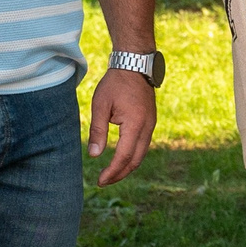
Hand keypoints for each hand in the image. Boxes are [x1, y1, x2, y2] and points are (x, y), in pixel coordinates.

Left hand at [87, 67, 156, 186]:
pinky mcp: (150, 121)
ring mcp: (151, 124)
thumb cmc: (115, 84)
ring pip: (142, 154)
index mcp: (135, 124)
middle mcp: (147, 127)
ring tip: (111, 173)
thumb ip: (97, 131)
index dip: (112, 171)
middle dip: (120, 174)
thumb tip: (94, 155)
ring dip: (127, 166)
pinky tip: (121, 157)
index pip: (124, 156)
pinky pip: (143, 144)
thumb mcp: (100, 106)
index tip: (100, 181)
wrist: (134, 65)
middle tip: (104, 181)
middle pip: (136, 160)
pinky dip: (133, 156)